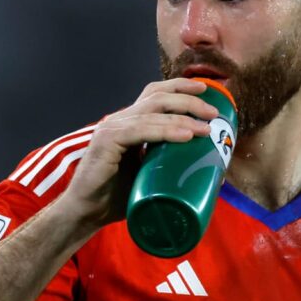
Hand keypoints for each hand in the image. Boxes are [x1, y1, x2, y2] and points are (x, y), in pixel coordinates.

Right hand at [59, 77, 217, 230]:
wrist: (88, 212)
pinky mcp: (106, 141)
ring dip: (183, 116)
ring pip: (152, 111)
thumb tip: (207, 164)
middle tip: (213, 112)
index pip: (154, 94)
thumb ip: (167, 161)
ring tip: (205, 128)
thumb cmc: (117, 197)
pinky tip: (185, 135)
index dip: (179, 87)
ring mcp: (111, 129)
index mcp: (128, 123)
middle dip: (188, 100)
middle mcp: (119, 120)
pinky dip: (165, 131)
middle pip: (157, 97)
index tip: (206, 91)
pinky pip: (140, 130)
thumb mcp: (149, 173)